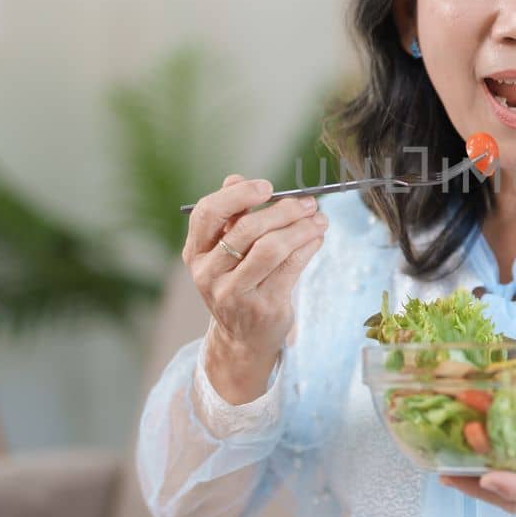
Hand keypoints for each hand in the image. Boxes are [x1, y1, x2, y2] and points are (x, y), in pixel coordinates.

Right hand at [182, 172, 328, 396]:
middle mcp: (209, 274)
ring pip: (272, 248)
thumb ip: (231, 217)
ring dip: (301, 228)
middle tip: (308, 202)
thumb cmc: (238, 283)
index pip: (208, 214)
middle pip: (247, 229)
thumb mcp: (225, 253)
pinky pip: (291, 268)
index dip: (237, 195)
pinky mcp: (263, 307)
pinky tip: (317, 238)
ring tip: (319, 218)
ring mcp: (234, 293)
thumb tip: (235, 178)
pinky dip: (308, 247)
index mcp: (196, 253)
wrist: (242, 338)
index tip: (267, 187)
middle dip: (283, 210)